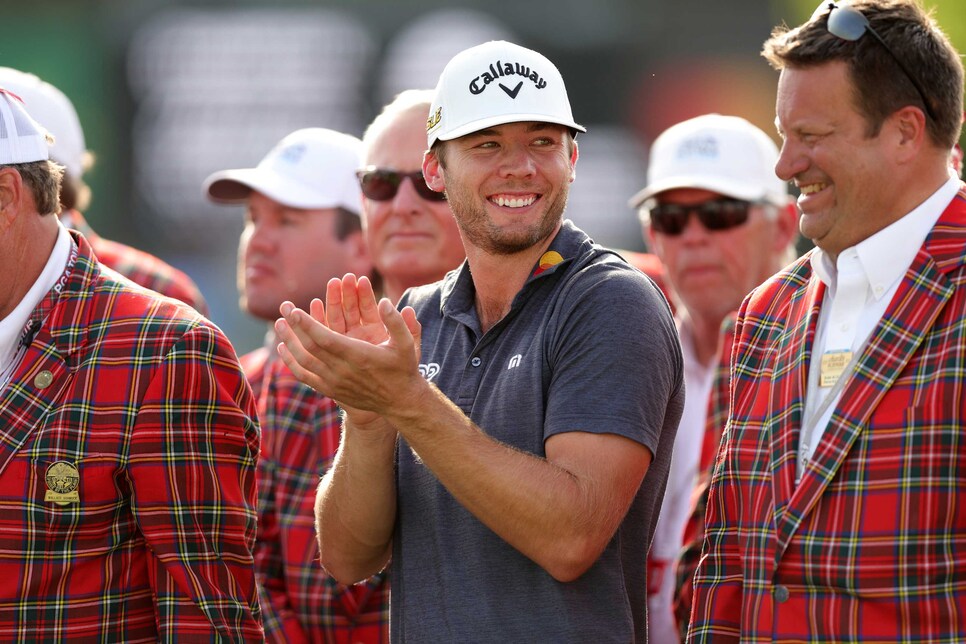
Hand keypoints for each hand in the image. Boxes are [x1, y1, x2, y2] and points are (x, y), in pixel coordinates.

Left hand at [275, 273, 422, 424]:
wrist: (399, 401)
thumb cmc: (403, 369)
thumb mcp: (407, 344)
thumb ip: (396, 322)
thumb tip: (384, 301)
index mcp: (358, 356)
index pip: (325, 339)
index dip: (307, 324)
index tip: (294, 310)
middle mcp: (342, 370)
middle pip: (309, 347)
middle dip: (294, 326)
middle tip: (283, 307)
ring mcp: (333, 382)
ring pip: (303, 361)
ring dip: (289, 341)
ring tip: (279, 324)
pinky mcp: (330, 390)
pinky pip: (304, 375)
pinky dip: (291, 362)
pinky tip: (282, 348)